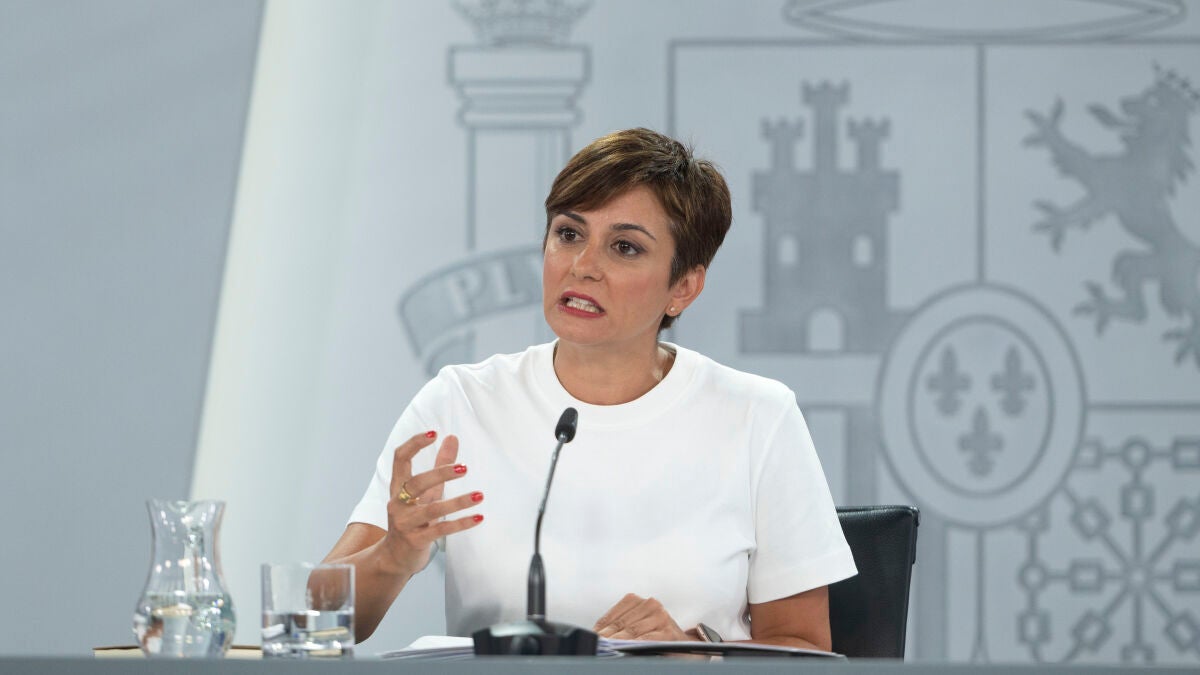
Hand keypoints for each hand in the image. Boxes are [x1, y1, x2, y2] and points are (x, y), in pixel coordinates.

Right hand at [382, 431, 482, 575]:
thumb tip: (452, 437)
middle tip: (464, 468)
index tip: (433, 433)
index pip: (400, 459)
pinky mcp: (416, 540)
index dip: (414, 444)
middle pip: (416, 483)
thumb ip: (438, 465)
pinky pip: (441, 530)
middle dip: (439, 474)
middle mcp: (398, 503)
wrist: (395, 557)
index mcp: (398, 487)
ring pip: (431, 510)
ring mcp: (406, 523)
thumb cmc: (412, 518)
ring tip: (479, 495)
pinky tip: (478, 517)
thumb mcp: (425, 492)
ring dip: (458, 502)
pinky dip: (461, 524)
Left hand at [593, 593, 690, 641]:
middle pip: (620, 624)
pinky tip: (625, 650)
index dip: (600, 630)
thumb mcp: (636, 626)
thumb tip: (597, 637)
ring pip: (632, 631)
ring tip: (606, 650)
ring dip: (617, 642)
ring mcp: (660, 616)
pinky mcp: (668, 631)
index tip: (591, 640)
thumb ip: (618, 628)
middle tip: (596, 647)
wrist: (684, 647)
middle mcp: (649, 604)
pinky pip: (647, 640)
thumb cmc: (655, 636)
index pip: (612, 616)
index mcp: (637, 600)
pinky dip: (635, 645)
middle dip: (606, 638)